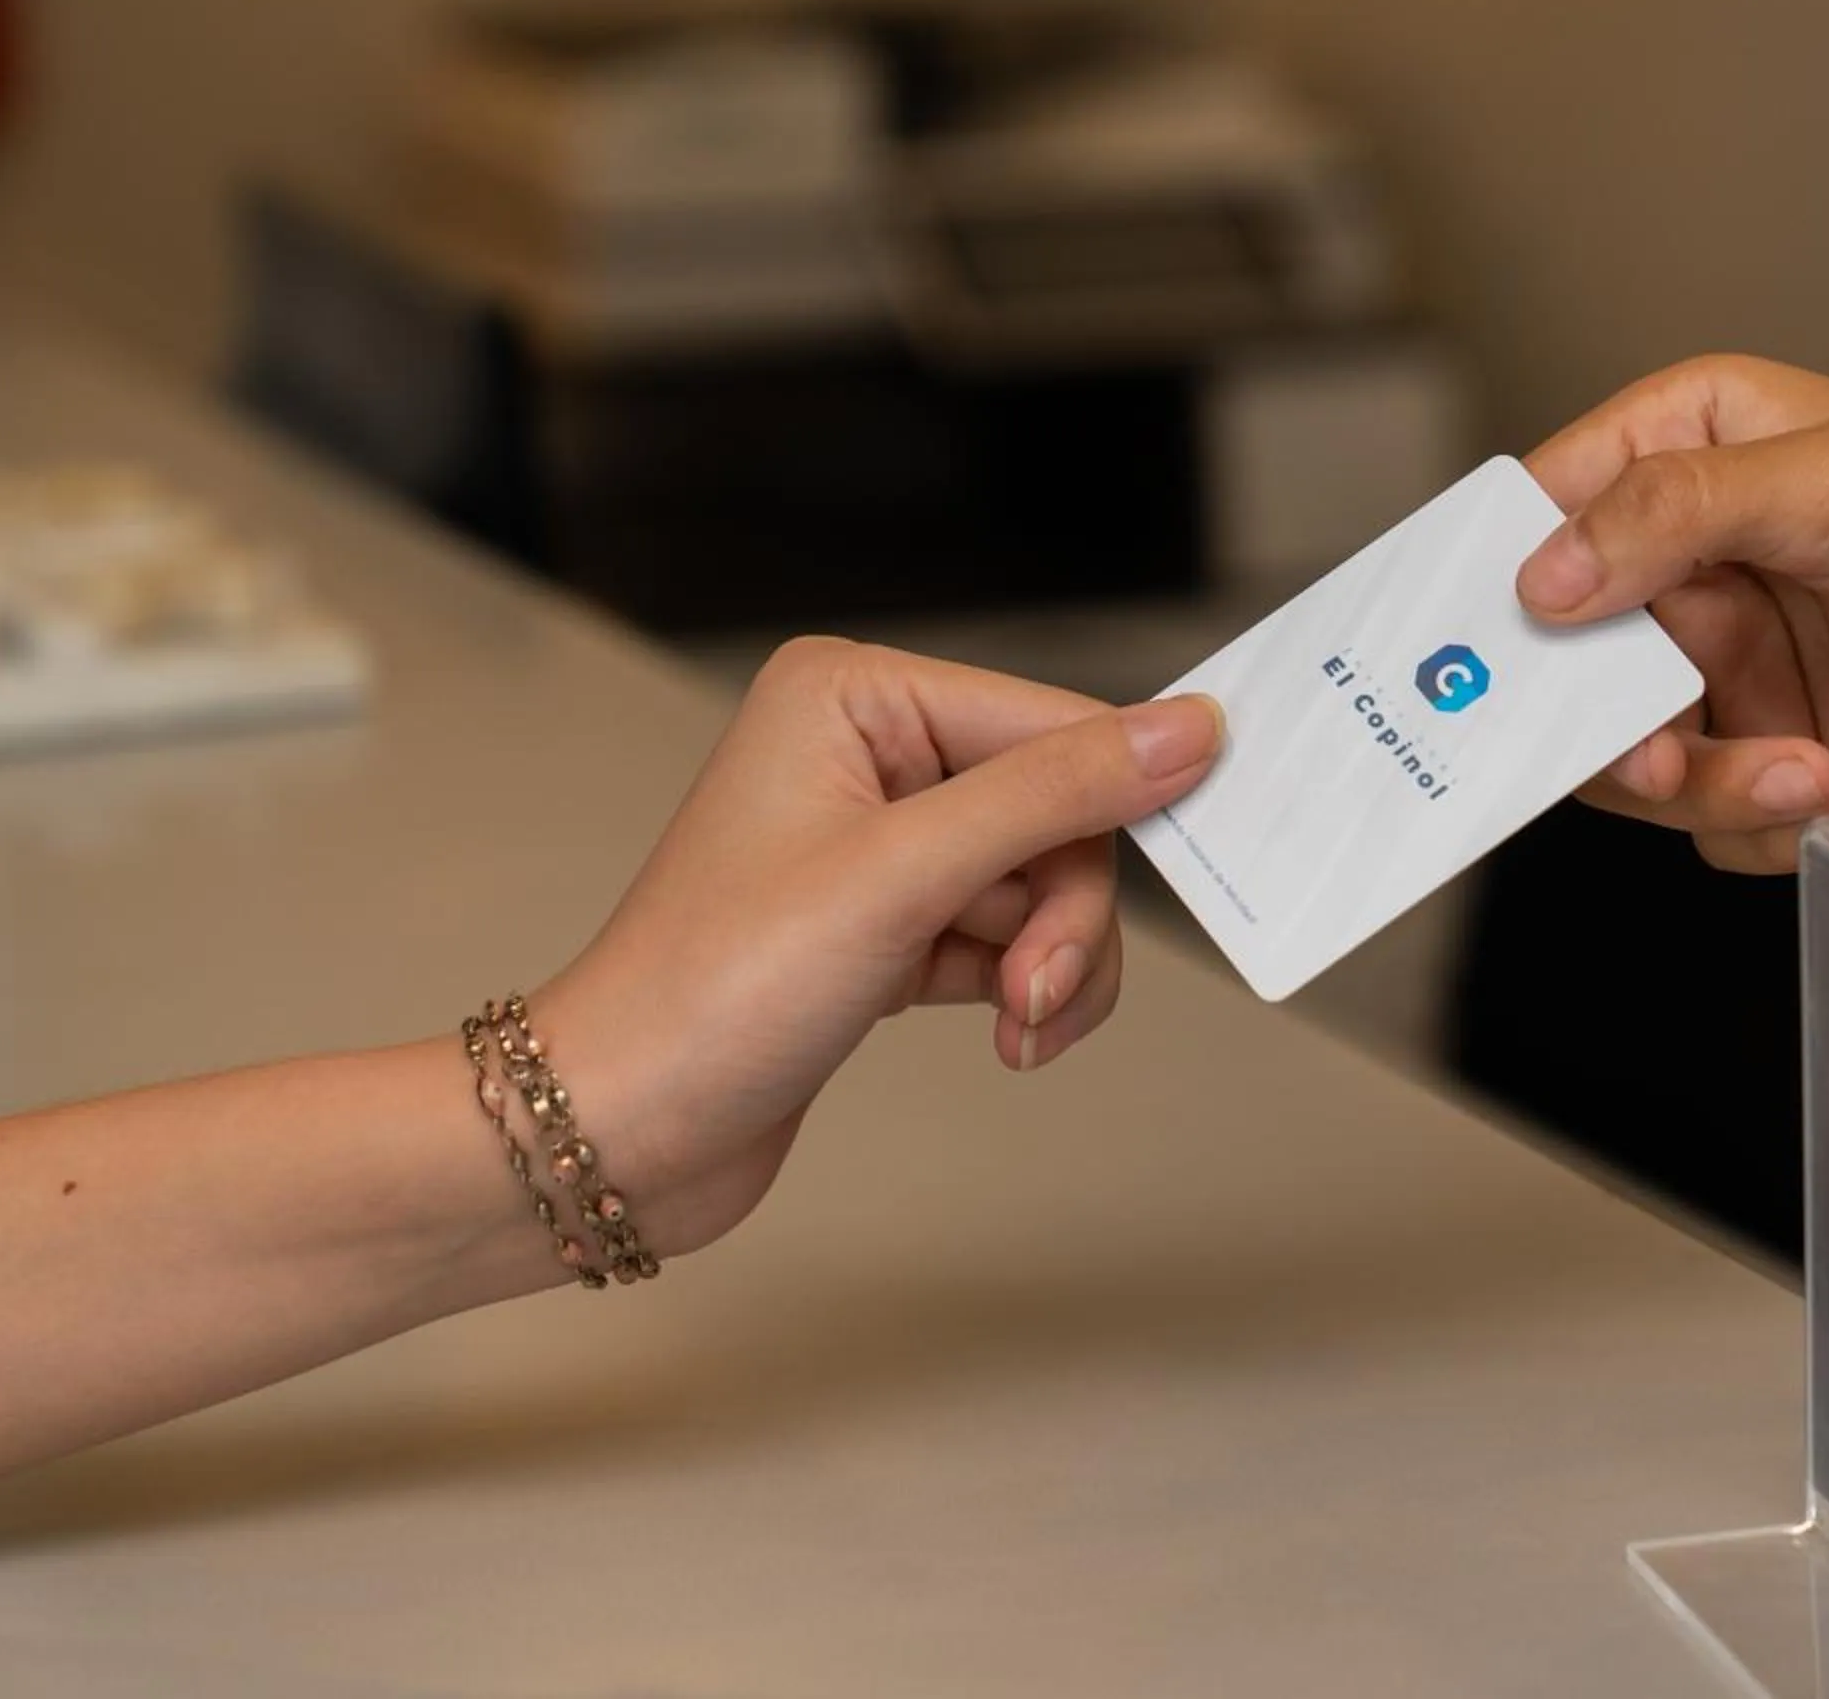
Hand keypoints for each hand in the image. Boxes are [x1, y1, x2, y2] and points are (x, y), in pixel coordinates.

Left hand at [533, 639, 1221, 1255]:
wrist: (616, 1133)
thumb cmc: (713, 994)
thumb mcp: (902, 878)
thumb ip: (1054, 796)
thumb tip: (1186, 730)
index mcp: (853, 695)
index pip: (1050, 722)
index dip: (1121, 797)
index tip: (1211, 850)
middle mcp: (867, 752)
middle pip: (1059, 811)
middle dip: (1067, 914)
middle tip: (1036, 992)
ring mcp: (879, 845)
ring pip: (1048, 885)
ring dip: (1053, 966)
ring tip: (1015, 1030)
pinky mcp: (889, 928)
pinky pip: (1014, 938)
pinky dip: (1026, 992)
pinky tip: (1001, 1039)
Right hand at [1516, 356, 1828, 869]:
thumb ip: (1675, 517)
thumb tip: (1540, 577)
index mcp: (1698, 447)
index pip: (1551, 503)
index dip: (1506, 574)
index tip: (1483, 645)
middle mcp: (1704, 556)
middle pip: (1572, 655)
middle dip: (1607, 720)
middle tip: (1656, 758)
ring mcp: (1743, 661)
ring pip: (1639, 752)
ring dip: (1712, 781)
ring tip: (1805, 774)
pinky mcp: (1790, 751)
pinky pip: (1718, 816)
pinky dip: (1771, 820)